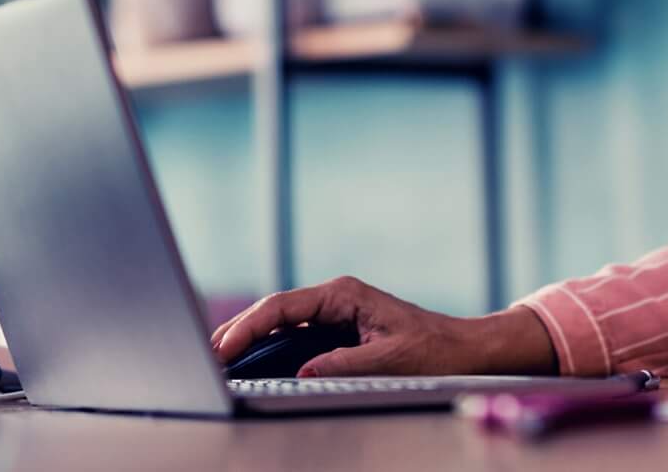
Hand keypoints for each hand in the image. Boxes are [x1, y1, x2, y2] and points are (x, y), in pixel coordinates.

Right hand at [209, 275, 558, 377]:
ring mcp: (334, 309)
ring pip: (279, 319)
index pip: (282, 306)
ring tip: (216, 355)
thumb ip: (343, 364)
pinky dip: (267, 342)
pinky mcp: (336, 325)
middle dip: (238, 329)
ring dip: (249, 335)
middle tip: (204, 353)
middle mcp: (335, 297)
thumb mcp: (389, 359)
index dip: (248, 327)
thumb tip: (301, 373)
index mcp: (343, 294)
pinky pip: (292, 331)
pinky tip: (249, 357)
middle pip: (273, 309)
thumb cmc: (433, 350)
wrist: (463, 348)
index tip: (222, 347)